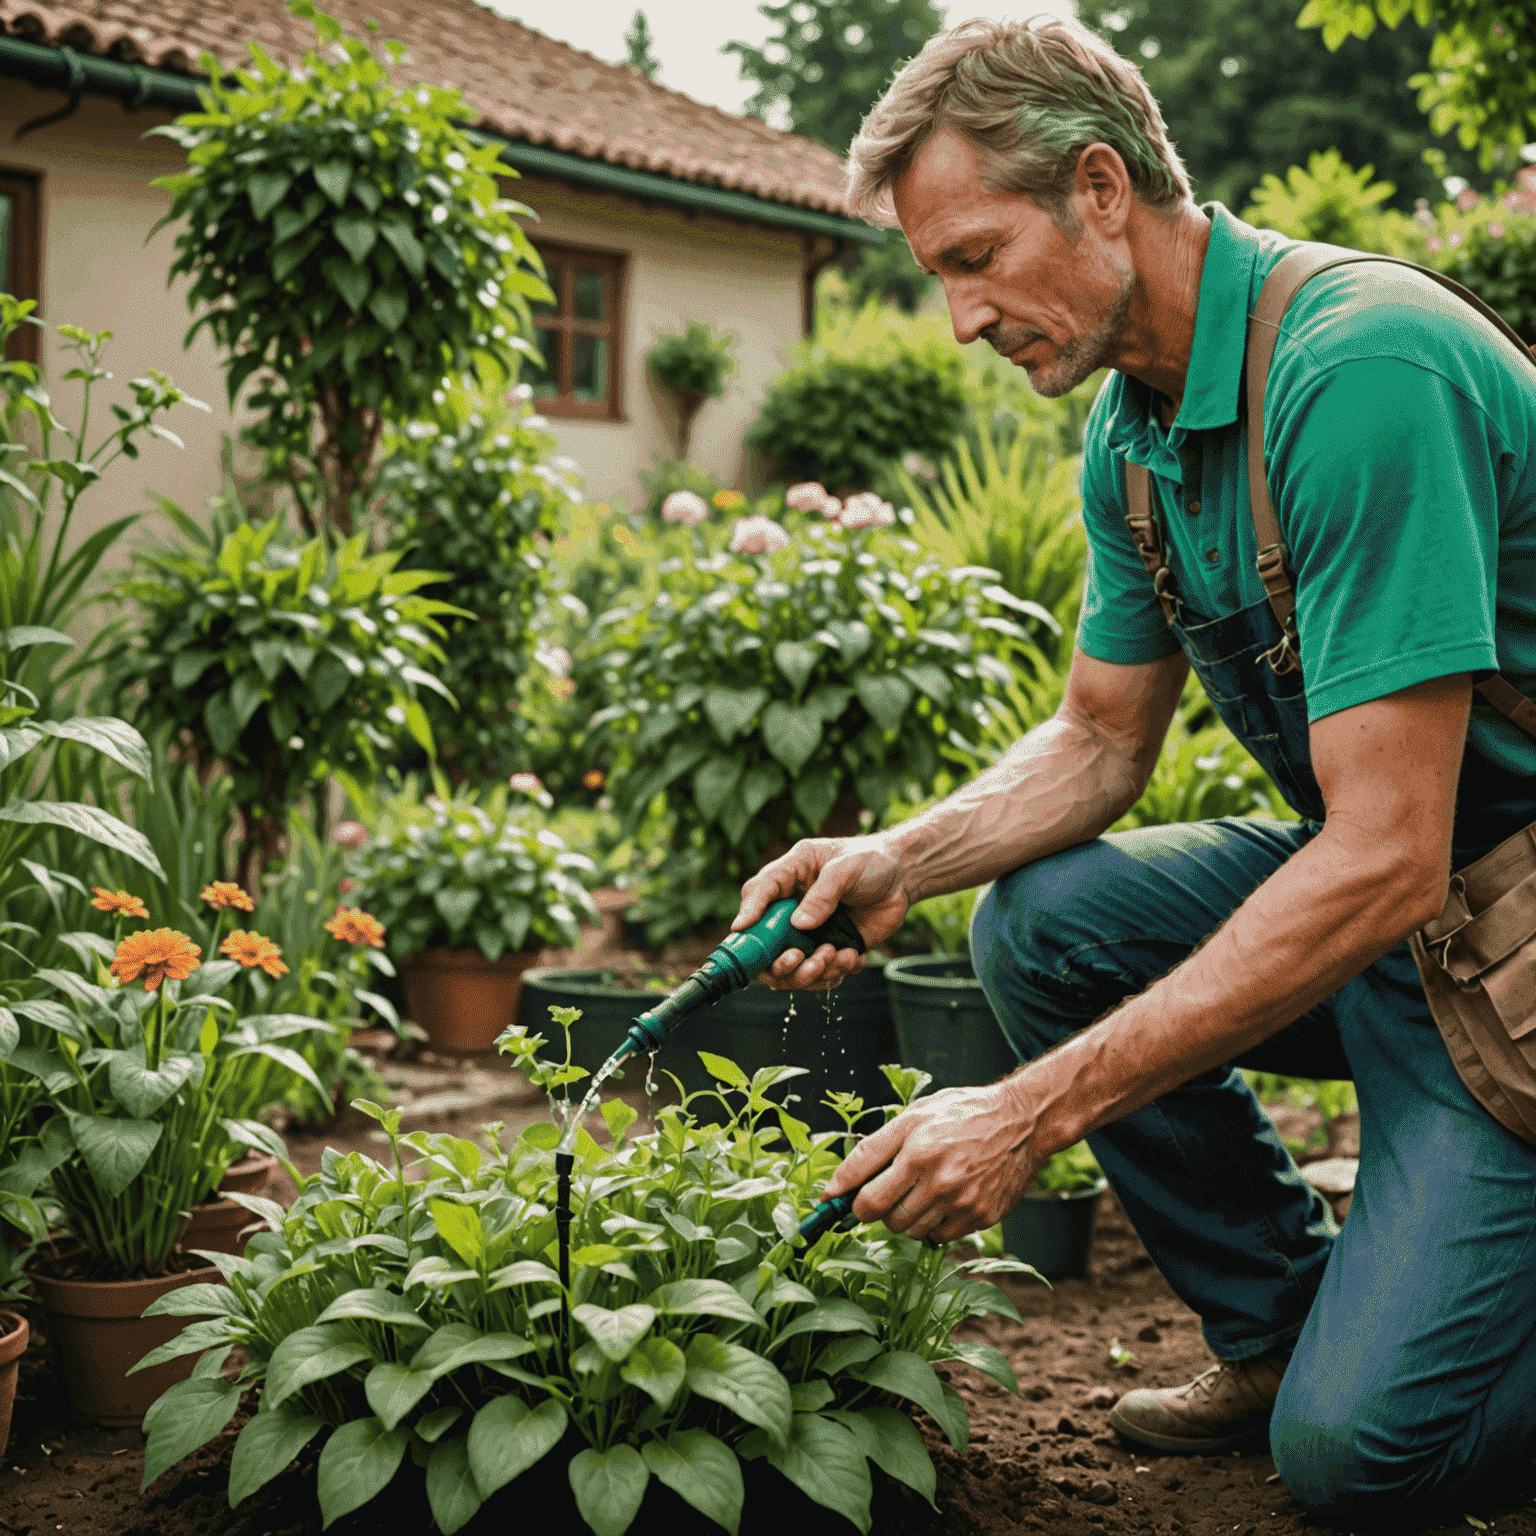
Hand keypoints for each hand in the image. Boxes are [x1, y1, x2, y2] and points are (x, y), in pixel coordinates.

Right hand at [733, 834, 912, 990]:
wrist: (903, 877)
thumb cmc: (870, 860)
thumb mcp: (846, 868)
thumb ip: (823, 894)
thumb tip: (798, 924)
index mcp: (790, 875)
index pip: (758, 892)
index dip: (747, 913)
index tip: (742, 931)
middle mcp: (793, 906)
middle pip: (765, 942)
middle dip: (780, 961)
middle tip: (800, 958)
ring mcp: (809, 931)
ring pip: (791, 966)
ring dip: (810, 971)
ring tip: (836, 956)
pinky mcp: (828, 948)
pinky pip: (821, 973)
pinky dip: (834, 973)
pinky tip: (852, 957)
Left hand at [822, 1078, 1041, 1244]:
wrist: (1021, 1122)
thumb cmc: (962, 1114)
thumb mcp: (914, 1114)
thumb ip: (873, 1148)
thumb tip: (838, 1184)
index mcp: (917, 1150)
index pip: (867, 1195)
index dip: (846, 1202)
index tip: (834, 1203)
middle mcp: (938, 1179)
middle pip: (885, 1217)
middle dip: (877, 1207)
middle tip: (887, 1188)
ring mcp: (961, 1202)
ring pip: (910, 1231)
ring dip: (905, 1216)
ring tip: (920, 1189)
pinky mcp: (981, 1217)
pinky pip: (939, 1237)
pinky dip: (933, 1224)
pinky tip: (944, 1199)